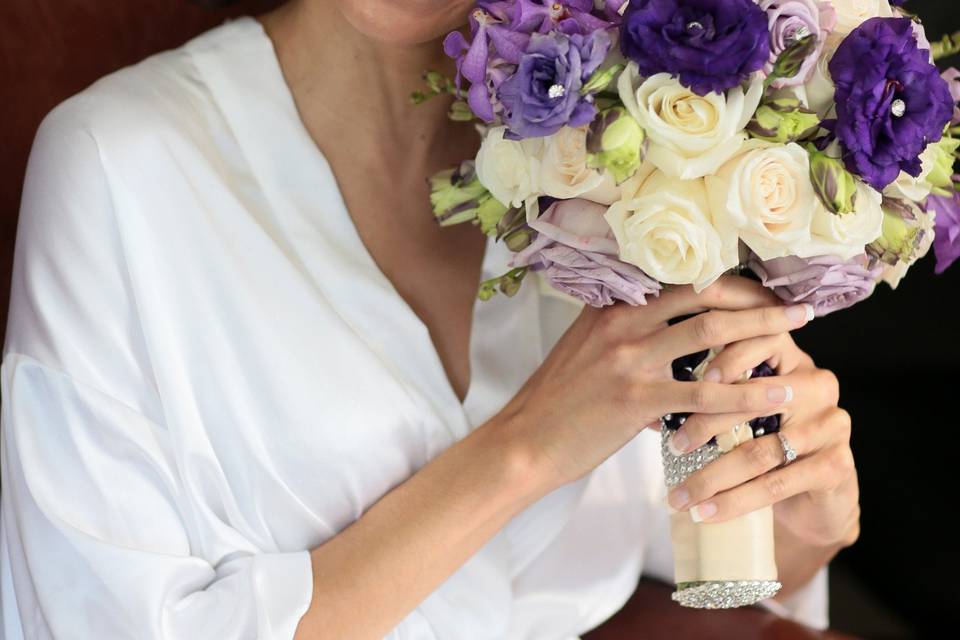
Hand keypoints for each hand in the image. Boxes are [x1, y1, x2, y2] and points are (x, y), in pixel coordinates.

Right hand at [490, 276, 814, 494]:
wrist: (526, 440)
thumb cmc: (559, 401)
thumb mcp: (588, 351)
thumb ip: (631, 339)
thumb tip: (678, 351)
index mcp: (612, 305)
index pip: (681, 279)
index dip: (729, 282)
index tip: (763, 289)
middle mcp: (622, 321)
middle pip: (705, 294)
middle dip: (757, 298)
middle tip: (795, 306)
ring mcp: (629, 358)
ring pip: (711, 333)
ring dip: (763, 331)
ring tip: (800, 335)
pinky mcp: (636, 398)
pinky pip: (705, 394)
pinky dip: (747, 393)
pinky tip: (777, 395)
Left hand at [662, 330, 860, 549]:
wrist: (813, 499)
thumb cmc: (766, 444)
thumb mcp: (743, 411)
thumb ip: (716, 391)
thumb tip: (654, 390)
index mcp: (792, 359)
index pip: (757, 342)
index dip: (722, 359)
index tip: (685, 381)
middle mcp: (817, 383)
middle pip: (755, 398)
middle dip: (706, 424)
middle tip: (672, 446)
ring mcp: (832, 424)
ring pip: (761, 449)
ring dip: (712, 475)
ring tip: (678, 494)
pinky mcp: (837, 465)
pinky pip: (776, 483)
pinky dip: (734, 501)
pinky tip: (705, 513)